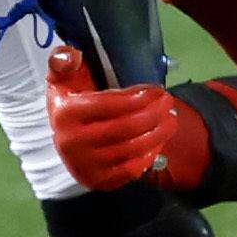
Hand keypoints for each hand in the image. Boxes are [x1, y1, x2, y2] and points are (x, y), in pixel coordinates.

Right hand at [45, 45, 191, 191]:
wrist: (66, 136)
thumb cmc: (72, 98)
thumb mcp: (64, 75)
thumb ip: (64, 60)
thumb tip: (72, 56)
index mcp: (65, 114)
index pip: (109, 104)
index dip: (139, 97)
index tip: (157, 89)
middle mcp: (72, 143)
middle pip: (125, 128)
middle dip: (154, 113)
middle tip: (169, 101)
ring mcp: (84, 165)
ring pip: (131, 150)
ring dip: (158, 133)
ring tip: (171, 119)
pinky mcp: (97, 181)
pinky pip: (130, 171)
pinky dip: (149, 155)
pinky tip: (159, 141)